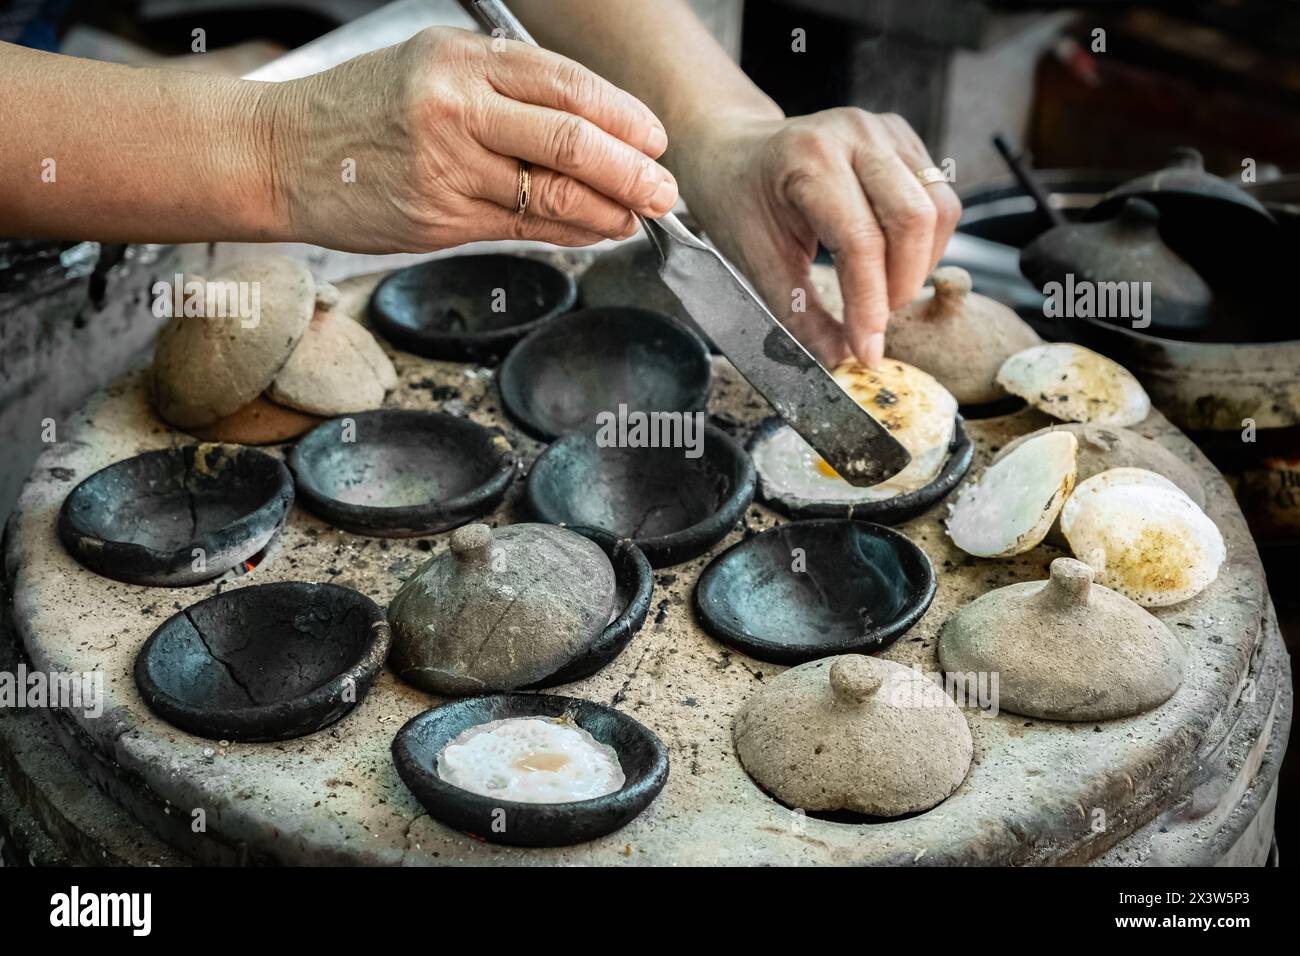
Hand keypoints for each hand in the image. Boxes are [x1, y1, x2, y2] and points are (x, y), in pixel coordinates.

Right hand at [261, 27, 678, 251]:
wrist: (282, 154)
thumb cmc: (362, 112)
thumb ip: (506, 96)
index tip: (655, 140)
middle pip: (572, 137)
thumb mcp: (433, 71)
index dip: (623, 116)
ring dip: (608, 210)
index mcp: (463, 58)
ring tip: (638, 217)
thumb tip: (590, 135)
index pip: (568, 84)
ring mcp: (448, 164)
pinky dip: (569, 233)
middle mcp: (458, 105)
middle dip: (632, 170)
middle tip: (665, 190)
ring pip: (552, 192)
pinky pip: (522, 227)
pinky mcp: (439, 216)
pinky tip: (596, 233)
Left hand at [673, 108, 960, 366]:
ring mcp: (885, 132)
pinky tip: (890, 260)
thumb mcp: (757, 261)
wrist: (731, 151)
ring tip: (881, 290)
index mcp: (810, 160)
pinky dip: (924, 243)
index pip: (860, 241)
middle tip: (874, 320)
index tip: (868, 351)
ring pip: (938, 209)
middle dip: (902, 286)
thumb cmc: (738, 200)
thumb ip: (800, 314)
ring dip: (919, 266)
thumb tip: (839, 360)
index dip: (870, 305)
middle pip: (914, 220)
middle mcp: (855, 136)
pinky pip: (938, 198)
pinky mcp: (902, 141)